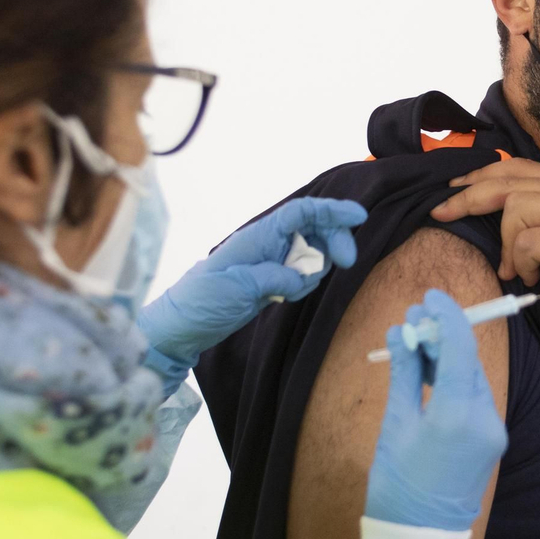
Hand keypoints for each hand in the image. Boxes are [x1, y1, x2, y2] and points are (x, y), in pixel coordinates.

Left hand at [137, 197, 367, 384]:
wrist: (181, 329)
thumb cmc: (201, 301)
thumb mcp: (237, 287)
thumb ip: (274, 276)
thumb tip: (303, 276)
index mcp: (259, 236)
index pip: (301, 212)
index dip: (332, 210)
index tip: (359, 217)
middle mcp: (269, 245)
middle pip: (315, 230)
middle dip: (335, 241)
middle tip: (348, 263)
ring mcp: (272, 264)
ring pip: (313, 254)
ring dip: (317, 269)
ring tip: (292, 290)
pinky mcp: (273, 284)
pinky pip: (303, 277)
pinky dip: (305, 285)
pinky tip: (285, 298)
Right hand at [364, 290, 506, 531]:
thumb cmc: (398, 486)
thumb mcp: (395, 424)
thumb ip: (405, 372)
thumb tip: (401, 332)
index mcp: (457, 414)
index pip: (459, 348)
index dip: (445, 316)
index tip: (429, 296)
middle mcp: (485, 419)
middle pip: (468, 360)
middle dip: (443, 334)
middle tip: (414, 317)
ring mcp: (493, 431)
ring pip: (472, 377)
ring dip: (448, 356)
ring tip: (416, 342)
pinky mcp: (492, 440)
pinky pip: (474, 397)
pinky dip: (454, 379)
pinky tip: (430, 371)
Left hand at [430, 159, 539, 375]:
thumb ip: (528, 214)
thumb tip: (474, 201)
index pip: (514, 167)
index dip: (477, 176)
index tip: (448, 192)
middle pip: (507, 181)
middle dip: (467, 198)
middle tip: (441, 215)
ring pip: (515, 207)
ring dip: (507, 244)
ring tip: (518, 269)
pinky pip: (525, 241)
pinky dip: (521, 264)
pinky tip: (533, 278)